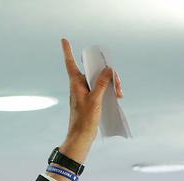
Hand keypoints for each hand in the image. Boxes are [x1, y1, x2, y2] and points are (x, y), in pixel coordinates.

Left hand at [56, 38, 121, 164]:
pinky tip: (117, 97)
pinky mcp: (91, 99)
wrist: (81, 137)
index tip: (63, 40)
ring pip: (99, 80)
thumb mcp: (95, 100)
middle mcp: (79, 85)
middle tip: (118, 83)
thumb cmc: (84, 120)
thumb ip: (102, 83)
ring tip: (120, 93)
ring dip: (111, 83)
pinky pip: (101, 89)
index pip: (70, 63)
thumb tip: (108, 69)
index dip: (67, 51)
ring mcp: (85, 92)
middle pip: (93, 70)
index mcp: (75, 83)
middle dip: (107, 73)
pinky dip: (109, 90)